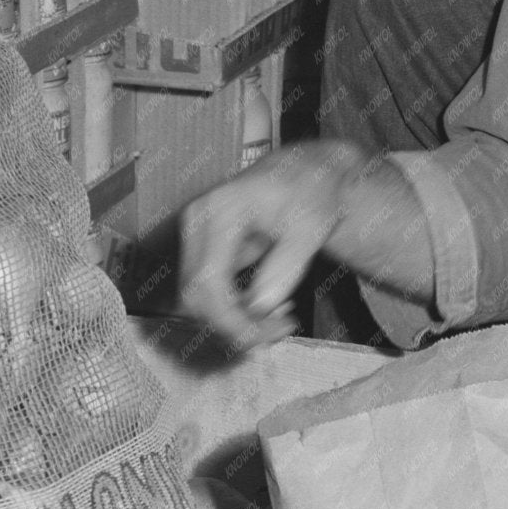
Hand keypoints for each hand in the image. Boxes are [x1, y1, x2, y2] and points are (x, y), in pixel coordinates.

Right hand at [178, 141, 366, 351]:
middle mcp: (197, 221)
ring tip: (278, 319)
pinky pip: (208, 290)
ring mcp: (196, 234)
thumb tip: (260, 308)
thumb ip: (286, 267)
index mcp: (220, 210)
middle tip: (279, 330)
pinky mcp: (203, 247)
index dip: (231, 320)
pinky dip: (234, 308)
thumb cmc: (312, 192)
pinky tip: (267, 306)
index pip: (207, 282)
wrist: (307, 171)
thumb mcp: (310, 228)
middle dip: (234, 324)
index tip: (265, 336)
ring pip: (198, 298)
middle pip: (195, 295)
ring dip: (234, 320)